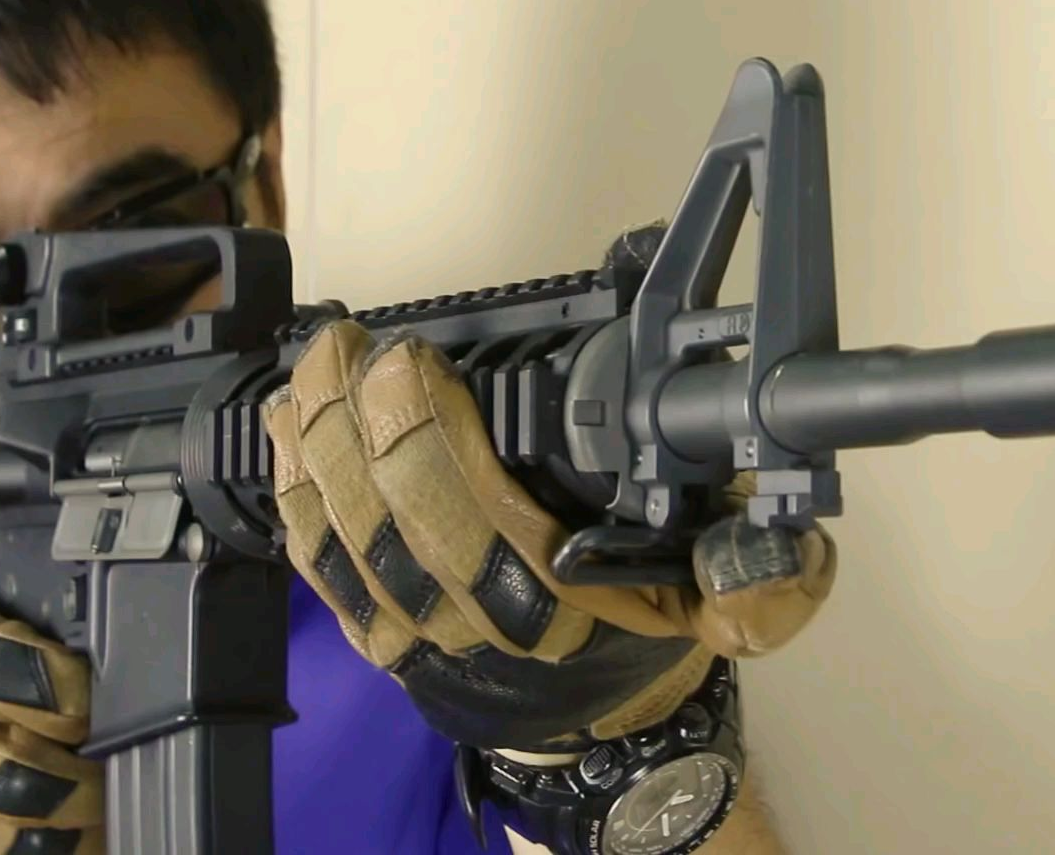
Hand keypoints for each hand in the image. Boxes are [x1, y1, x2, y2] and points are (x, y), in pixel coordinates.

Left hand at [262, 323, 837, 751]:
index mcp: (553, 600)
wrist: (592, 710)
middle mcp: (468, 618)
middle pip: (384, 518)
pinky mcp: (369, 626)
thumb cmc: (648, 623)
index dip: (427, 428)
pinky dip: (291, 491)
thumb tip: (768, 551)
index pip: (469, 513)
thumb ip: (764, 580)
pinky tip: (285, 429)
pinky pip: (312, 561)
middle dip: (353, 420)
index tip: (415, 355)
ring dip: (311, 445)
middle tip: (348, 344)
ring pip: (336, 537)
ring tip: (309, 369)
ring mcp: (407, 628)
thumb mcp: (733, 606)